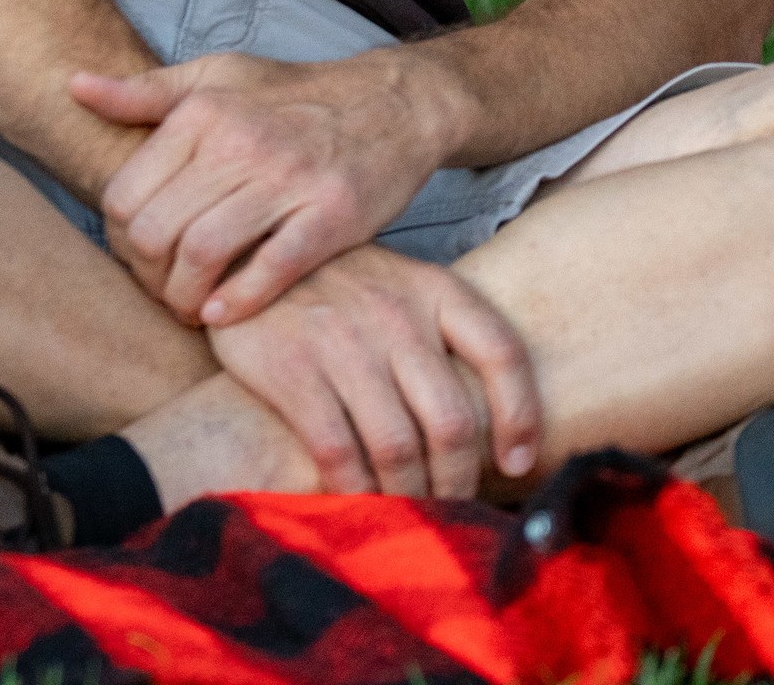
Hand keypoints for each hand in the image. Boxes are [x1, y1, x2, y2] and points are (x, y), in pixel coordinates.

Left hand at [74, 48, 457, 326]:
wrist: (394, 104)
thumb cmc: (295, 97)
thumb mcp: (219, 76)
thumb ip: (146, 91)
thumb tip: (73, 86)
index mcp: (205, 113)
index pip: (124, 197)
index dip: (121, 240)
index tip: (141, 256)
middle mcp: (243, 143)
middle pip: (158, 233)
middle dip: (149, 278)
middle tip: (163, 290)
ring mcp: (291, 180)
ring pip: (204, 255)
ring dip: (185, 299)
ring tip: (191, 306)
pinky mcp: (333, 215)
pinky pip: (271, 271)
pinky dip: (238, 302)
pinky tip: (223, 312)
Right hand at [206, 245, 540, 497]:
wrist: (253, 257)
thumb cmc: (342, 286)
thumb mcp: (403, 287)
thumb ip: (442, 337)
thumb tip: (486, 423)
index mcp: (437, 291)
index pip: (503, 354)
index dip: (520, 417)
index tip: (518, 463)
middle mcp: (399, 315)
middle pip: (451, 420)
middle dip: (457, 480)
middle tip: (451, 509)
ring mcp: (345, 342)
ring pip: (396, 446)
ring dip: (408, 495)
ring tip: (407, 515)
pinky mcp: (294, 370)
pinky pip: (336, 451)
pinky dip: (353, 490)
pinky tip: (357, 504)